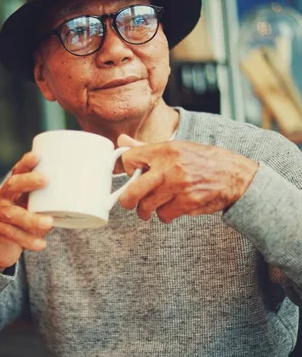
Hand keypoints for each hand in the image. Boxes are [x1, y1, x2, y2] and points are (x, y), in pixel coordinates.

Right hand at [0, 151, 52, 271]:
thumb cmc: (22, 224)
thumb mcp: (31, 211)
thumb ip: (47, 205)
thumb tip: (81, 199)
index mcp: (11, 189)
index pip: (17, 172)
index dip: (26, 163)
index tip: (37, 156)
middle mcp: (0, 198)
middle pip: (12, 185)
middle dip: (28, 181)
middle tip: (46, 180)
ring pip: (13, 215)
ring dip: (32, 219)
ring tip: (49, 223)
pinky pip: (10, 234)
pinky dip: (28, 240)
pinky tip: (41, 244)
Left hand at [117, 134, 257, 222]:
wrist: (234, 175)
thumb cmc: (203, 160)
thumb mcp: (176, 147)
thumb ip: (146, 148)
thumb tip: (121, 142)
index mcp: (165, 150)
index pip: (130, 159)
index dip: (126, 169)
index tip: (130, 175)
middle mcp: (169, 167)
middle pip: (133, 191)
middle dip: (127, 201)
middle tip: (129, 203)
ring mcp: (178, 187)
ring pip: (147, 206)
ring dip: (148, 210)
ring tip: (153, 207)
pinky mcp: (187, 203)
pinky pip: (164, 215)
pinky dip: (165, 215)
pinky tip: (171, 208)